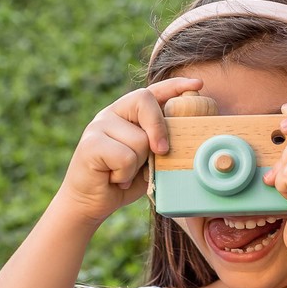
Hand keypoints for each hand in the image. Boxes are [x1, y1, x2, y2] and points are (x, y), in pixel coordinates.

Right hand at [56, 77, 202, 224]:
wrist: (89, 203)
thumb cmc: (122, 181)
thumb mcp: (148, 161)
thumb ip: (160, 146)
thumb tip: (184, 139)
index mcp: (128, 114)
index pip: (153, 91)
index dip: (175, 86)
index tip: (197, 84)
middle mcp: (112, 113)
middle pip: (145, 101)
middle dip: (159, 128)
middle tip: (161, 152)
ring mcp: (98, 126)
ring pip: (139, 139)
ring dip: (138, 166)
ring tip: (124, 174)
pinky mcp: (90, 144)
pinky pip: (125, 157)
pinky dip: (124, 175)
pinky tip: (114, 179)